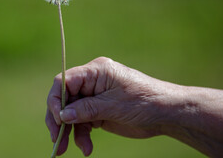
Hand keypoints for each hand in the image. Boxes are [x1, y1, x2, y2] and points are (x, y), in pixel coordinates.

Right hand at [45, 57, 172, 155]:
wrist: (166, 114)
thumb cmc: (145, 101)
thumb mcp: (114, 105)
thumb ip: (86, 109)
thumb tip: (62, 116)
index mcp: (95, 72)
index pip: (64, 81)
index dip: (56, 99)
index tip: (58, 119)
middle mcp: (92, 83)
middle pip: (64, 99)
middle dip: (58, 120)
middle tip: (56, 139)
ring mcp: (94, 97)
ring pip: (71, 114)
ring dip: (69, 132)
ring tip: (66, 150)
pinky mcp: (98, 111)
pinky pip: (82, 123)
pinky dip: (81, 136)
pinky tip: (86, 148)